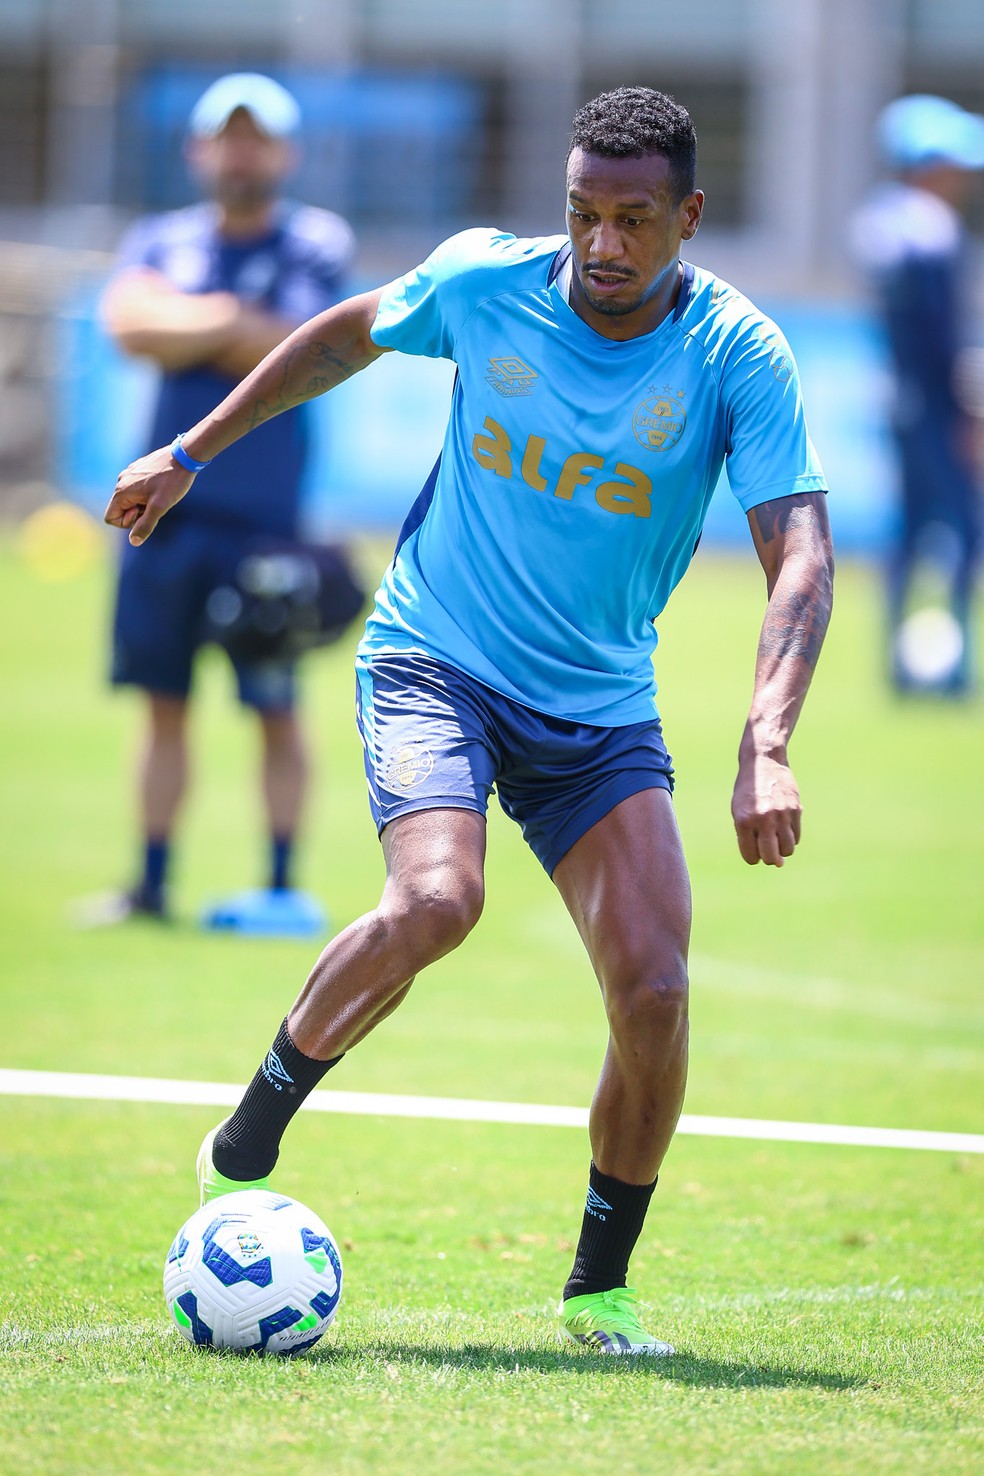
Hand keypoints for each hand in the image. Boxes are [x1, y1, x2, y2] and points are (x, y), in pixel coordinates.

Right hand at [103, 446, 194, 544]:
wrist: (184, 456)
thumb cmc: (172, 481)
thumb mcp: (160, 507)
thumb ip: (145, 525)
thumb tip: (134, 542)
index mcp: (122, 491)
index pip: (110, 518)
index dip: (127, 523)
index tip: (144, 512)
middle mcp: (121, 481)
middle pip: (121, 509)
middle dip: (137, 513)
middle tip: (155, 504)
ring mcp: (129, 473)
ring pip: (130, 499)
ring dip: (143, 503)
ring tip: (160, 494)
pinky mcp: (138, 469)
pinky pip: (136, 489)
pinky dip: (147, 493)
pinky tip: (161, 487)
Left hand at [731, 752, 801, 866]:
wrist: (763, 762)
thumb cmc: (748, 791)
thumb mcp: (739, 812)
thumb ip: (750, 837)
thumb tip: (777, 863)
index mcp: (744, 821)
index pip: (751, 857)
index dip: (752, 857)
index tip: (753, 850)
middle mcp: (763, 819)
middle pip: (771, 857)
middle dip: (769, 858)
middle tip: (767, 848)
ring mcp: (781, 815)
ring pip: (787, 850)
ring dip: (782, 850)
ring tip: (776, 837)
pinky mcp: (796, 810)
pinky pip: (796, 837)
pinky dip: (790, 838)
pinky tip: (783, 827)